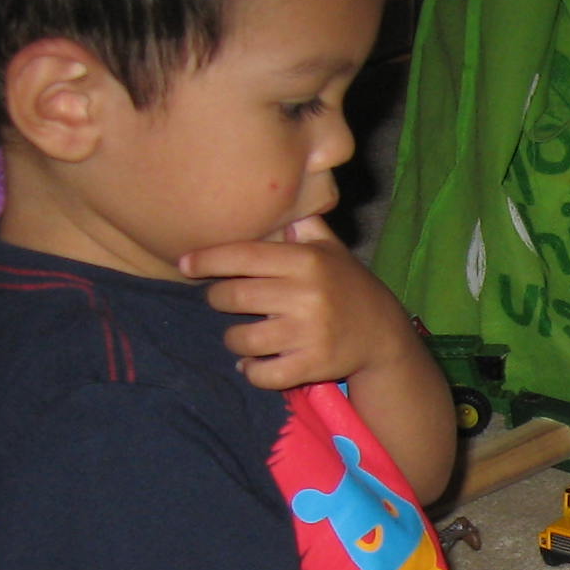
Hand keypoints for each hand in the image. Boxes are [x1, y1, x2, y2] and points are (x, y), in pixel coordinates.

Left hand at [190, 218, 421, 393]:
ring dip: (233, 339)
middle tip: (222, 300)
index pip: (243, 255)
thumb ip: (303, 224)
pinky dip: (251, 370)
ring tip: (239, 335)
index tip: (185, 263)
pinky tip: (252, 364)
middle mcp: (306, 296)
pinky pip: (263, 373)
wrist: (384, 334)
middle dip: (218, 299)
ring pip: (242, 339)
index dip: (207, 259)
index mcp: (306, 261)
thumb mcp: (332, 249)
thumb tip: (278, 195)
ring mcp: (309, 333)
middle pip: (234, 297)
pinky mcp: (311, 365)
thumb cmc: (348, 286)